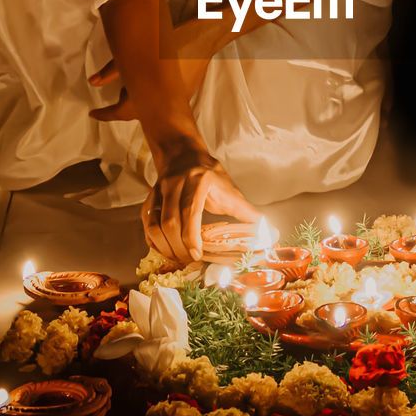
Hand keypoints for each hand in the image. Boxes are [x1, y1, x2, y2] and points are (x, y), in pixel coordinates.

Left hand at [87, 19, 215, 113]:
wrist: (203, 39)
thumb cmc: (170, 45)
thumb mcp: (136, 55)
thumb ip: (113, 70)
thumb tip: (92, 82)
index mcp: (148, 95)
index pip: (120, 112)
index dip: (105, 114)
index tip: (93, 114)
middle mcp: (163, 103)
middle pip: (137, 112)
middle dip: (123, 105)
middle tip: (113, 99)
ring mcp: (178, 98)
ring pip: (152, 106)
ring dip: (140, 98)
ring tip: (132, 85)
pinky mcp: (188, 91)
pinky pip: (166, 99)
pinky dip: (156, 93)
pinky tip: (154, 80)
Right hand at [141, 147, 260, 263]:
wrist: (184, 154)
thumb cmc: (210, 175)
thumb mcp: (230, 190)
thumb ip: (247, 212)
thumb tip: (270, 232)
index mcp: (198, 180)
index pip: (190, 210)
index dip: (191, 236)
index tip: (197, 254)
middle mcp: (175, 183)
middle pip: (169, 221)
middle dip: (178, 247)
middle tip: (190, 260)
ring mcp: (159, 190)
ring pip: (153, 223)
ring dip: (164, 246)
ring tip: (178, 258)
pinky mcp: (150, 197)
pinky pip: (146, 223)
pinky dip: (153, 240)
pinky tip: (165, 250)